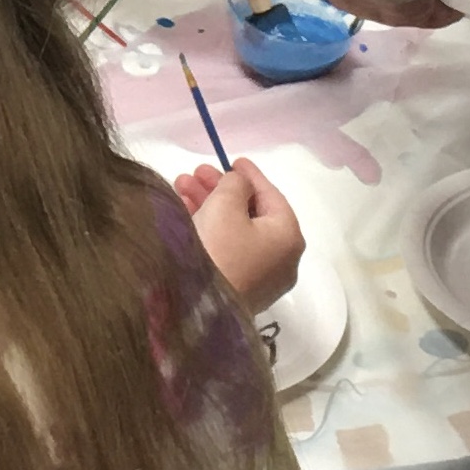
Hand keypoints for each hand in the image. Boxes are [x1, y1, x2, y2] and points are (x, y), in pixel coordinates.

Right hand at [172, 157, 302, 316]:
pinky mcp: (241, 289)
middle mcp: (282, 258)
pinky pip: (229, 249)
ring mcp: (262, 277)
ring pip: (237, 231)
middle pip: (251, 213)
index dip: (249, 174)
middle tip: (196, 173)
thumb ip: (235, 184)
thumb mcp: (225, 204)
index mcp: (288, 236)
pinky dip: (211, 229)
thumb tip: (240, 187)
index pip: (271, 195)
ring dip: (210, 206)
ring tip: (181, 187)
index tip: (231, 159)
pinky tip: (185, 213)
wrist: (199, 309)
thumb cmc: (219, 250)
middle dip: (221, 190)